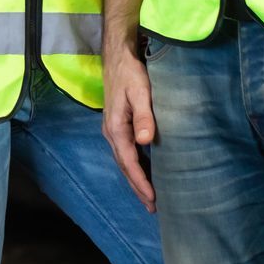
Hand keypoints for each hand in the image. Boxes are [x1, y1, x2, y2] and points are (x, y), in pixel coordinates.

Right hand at [101, 43, 157, 212]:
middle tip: (152, 207)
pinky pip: (125, 151)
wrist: (118, 55)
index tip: (152, 199)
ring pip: (123, 160)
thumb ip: (143, 116)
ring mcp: (112, 128)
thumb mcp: (140, 91)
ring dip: (135, 178)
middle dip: (137, 187)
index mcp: (115, 127)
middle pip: (124, 166)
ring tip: (148, 196)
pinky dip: (134, 166)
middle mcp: (111, 131)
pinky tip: (143, 171)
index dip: (140, 182)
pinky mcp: (117, 124)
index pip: (129, 161)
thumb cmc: (131, 72)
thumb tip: (145, 141)